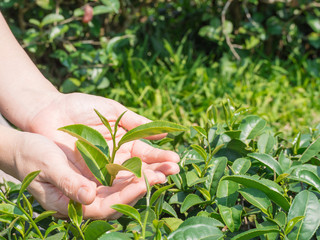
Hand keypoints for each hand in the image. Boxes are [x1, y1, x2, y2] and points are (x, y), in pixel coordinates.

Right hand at [11, 130, 166, 218]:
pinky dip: (135, 166)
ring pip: (124, 184)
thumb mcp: (49, 168)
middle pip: (122, 196)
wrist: (26, 148)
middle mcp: (88, 197)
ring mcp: (94, 185)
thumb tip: (88, 197)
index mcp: (74, 202)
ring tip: (169, 164)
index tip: (144, 182)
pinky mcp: (97, 173)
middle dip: (146, 184)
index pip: (106, 205)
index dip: (126, 196)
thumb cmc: (32, 157)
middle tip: (168, 172)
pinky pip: (119, 172)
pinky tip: (150, 159)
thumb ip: (67, 183)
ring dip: (147, 174)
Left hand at [26, 92, 179, 217]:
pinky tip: (133, 186)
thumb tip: (164, 132)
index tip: (175, 159)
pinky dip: (119, 186)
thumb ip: (135, 121)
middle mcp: (117, 159)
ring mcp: (102, 169)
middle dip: (158, 171)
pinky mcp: (86, 176)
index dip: (161, 156)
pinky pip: (104, 184)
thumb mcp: (112, 110)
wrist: (48, 111)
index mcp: (125, 142)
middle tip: (173, 172)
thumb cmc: (81, 107)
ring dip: (143, 180)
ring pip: (126, 179)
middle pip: (140, 169)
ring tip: (159, 179)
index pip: (147, 153)